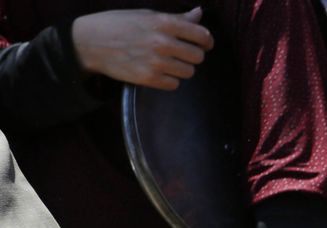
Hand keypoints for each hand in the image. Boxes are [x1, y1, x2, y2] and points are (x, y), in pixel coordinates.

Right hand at [71, 8, 212, 90]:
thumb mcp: (146, 15)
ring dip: (181, 68)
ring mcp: (156, 62)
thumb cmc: (119, 24)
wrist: (89, 42)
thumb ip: (176, 18)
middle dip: (192, 55)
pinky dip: (169, 79)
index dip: (206, 41)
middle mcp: (162, 42)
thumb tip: (199, 14)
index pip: (201, 35)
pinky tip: (158, 70)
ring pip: (188, 72)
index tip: (204, 44)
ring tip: (167, 61)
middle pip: (198, 57)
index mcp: (163, 22)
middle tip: (181, 53)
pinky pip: (174, 84)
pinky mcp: (149, 78)